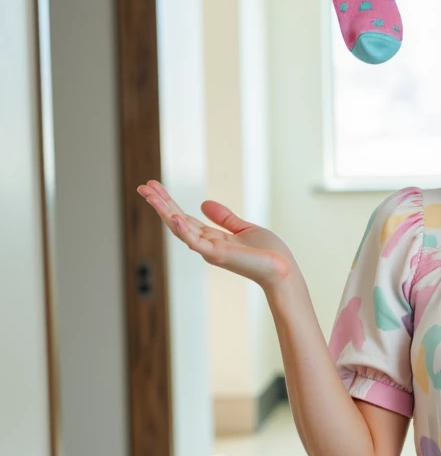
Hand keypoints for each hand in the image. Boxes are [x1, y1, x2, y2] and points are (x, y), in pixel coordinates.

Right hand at [137, 180, 296, 291]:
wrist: (283, 270)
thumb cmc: (268, 254)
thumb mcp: (243, 228)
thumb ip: (224, 218)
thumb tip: (204, 203)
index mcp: (211, 239)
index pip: (183, 217)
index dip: (168, 202)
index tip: (153, 186)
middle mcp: (206, 245)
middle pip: (176, 221)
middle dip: (160, 204)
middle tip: (142, 186)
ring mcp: (210, 251)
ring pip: (180, 229)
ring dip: (164, 212)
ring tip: (149, 195)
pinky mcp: (219, 255)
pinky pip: (196, 242)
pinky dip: (184, 230)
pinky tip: (173, 216)